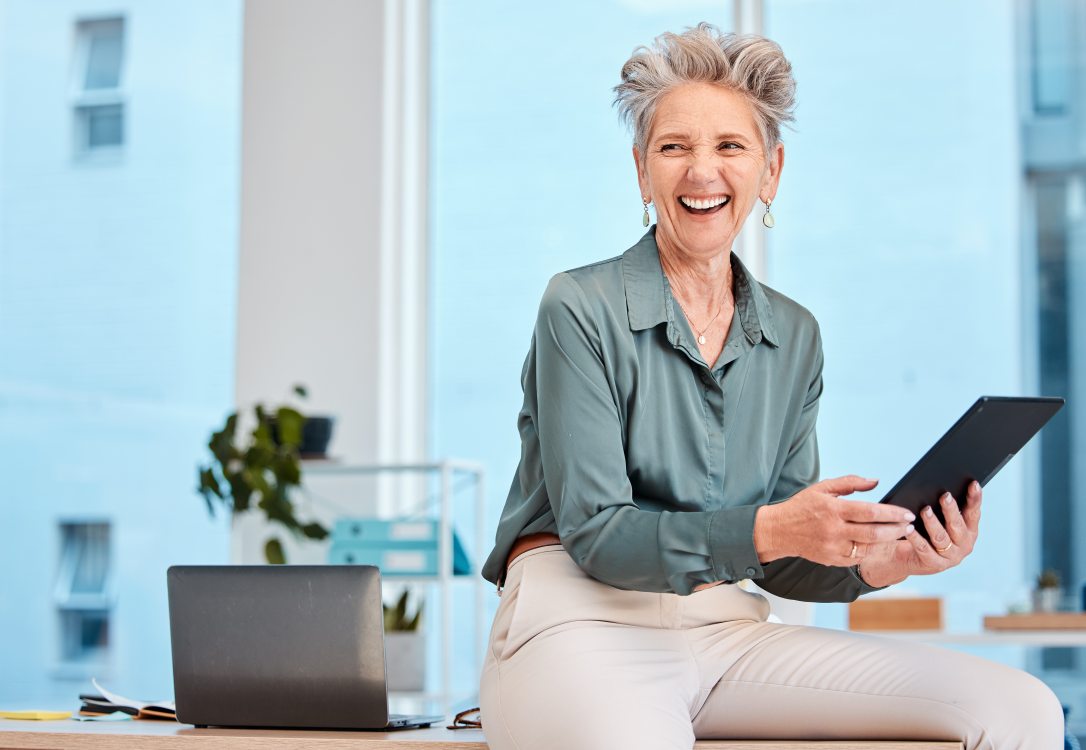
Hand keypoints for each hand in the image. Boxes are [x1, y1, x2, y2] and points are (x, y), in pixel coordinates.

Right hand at [753, 475, 915, 565]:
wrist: (779, 531)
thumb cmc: (802, 506)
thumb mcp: (822, 488)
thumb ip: (850, 483)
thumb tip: (875, 481)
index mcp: (833, 510)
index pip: (870, 512)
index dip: (892, 514)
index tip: (907, 514)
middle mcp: (834, 530)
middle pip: (874, 533)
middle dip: (897, 530)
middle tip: (910, 526)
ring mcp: (833, 548)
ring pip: (869, 548)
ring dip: (887, 542)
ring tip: (899, 535)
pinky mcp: (831, 560)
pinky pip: (858, 558)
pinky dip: (871, 551)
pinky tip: (879, 544)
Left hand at [858, 481, 982, 587]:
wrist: (912, 557)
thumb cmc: (928, 532)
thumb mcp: (941, 520)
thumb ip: (946, 507)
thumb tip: (942, 486)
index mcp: (970, 531)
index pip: (973, 513)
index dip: (974, 499)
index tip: (973, 484)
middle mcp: (964, 545)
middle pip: (957, 526)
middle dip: (951, 510)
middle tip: (944, 496)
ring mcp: (950, 557)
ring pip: (941, 538)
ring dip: (933, 523)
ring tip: (925, 510)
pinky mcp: (933, 564)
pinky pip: (924, 549)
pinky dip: (916, 538)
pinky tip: (909, 528)